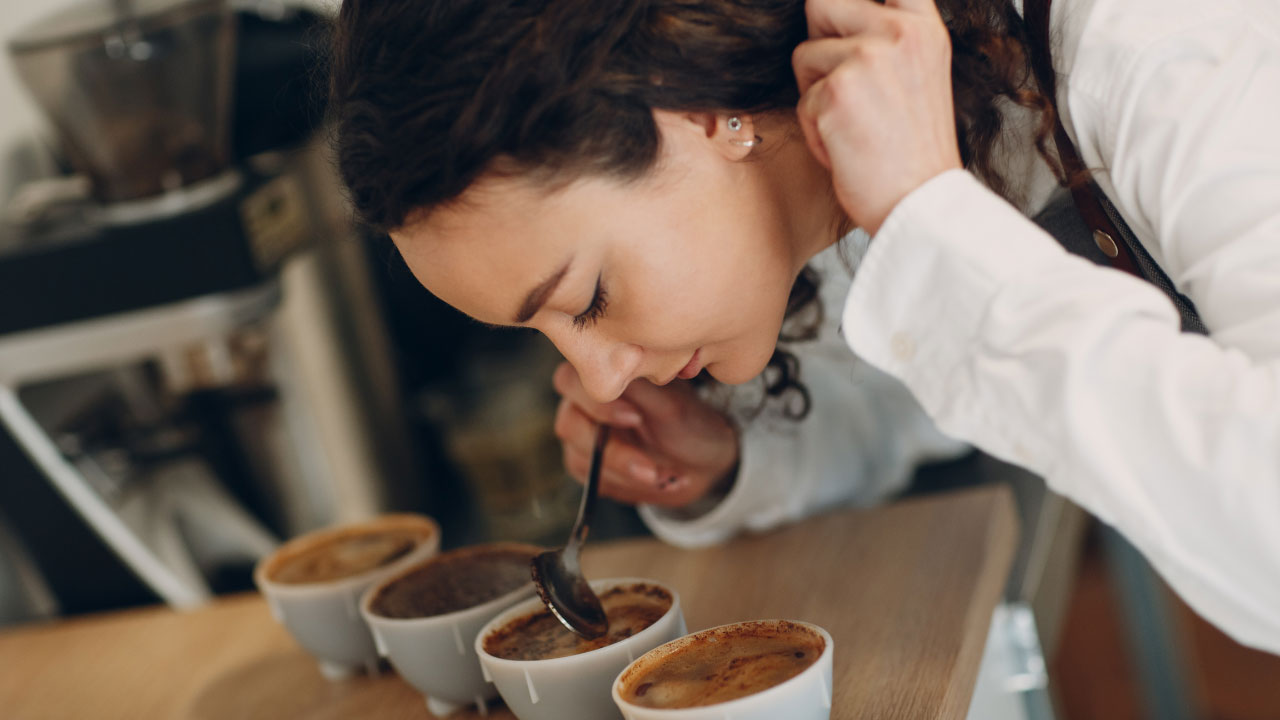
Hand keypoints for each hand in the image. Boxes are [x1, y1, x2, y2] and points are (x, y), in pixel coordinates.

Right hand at [551, 362, 739, 507]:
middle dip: (613, 452)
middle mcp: (583, 404)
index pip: (570, 380)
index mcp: (601, 377)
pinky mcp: (589, 468)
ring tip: (665, 476)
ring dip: (626, 473)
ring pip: (579, 459)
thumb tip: (616, 374)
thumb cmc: (691, 422)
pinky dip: (629, 486)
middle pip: (569, 424)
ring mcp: (583, 438)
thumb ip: (640, 389)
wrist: (704, 458)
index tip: (635, 419)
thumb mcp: (673, 406)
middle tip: (650, 467)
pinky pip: (594, 482)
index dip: (597, 403)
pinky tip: (659, 481)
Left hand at [793, 0, 962, 234]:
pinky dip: (815, 130)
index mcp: (922, 26)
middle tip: (845, 87)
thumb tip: (826, 12)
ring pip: (804, 56)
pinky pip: (801, 100)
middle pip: (821, 4)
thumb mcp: (917, 72)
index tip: (835, 16)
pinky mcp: (836, 92)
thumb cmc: (912, 149)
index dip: (841, 4)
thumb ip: (886, 35)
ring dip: (815, 94)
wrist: (920, 203)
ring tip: (853, 124)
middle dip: (819, 44)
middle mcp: (899, 32)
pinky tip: (847, 147)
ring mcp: (868, 58)